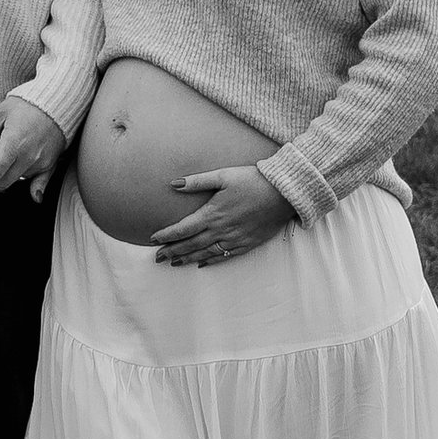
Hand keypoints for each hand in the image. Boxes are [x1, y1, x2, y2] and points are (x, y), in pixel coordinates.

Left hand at [0, 95, 66, 201]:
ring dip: (1, 178)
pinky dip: (29, 188)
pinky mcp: (50, 164)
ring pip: (13, 182)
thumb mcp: (0, 114)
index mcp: (13, 144)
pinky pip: (36, 184)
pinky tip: (28, 192)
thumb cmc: (28, 104)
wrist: (59, 101)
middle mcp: (27, 157)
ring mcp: (40, 163)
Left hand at [150, 166, 296, 266]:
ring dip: (188, 258)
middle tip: (157, 258)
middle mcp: (221, 230)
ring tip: (174, 263)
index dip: (167, 235)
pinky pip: (224, 256)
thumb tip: (173, 184)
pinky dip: (211, 260)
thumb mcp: (223, 175)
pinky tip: (201, 263)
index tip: (153, 239)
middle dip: (172, 251)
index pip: (183, 228)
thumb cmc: (253, 180)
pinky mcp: (247, 243)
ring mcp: (234, 239)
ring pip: (206, 253)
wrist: (283, 193)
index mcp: (212, 213)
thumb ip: (197, 181)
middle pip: (191, 244)